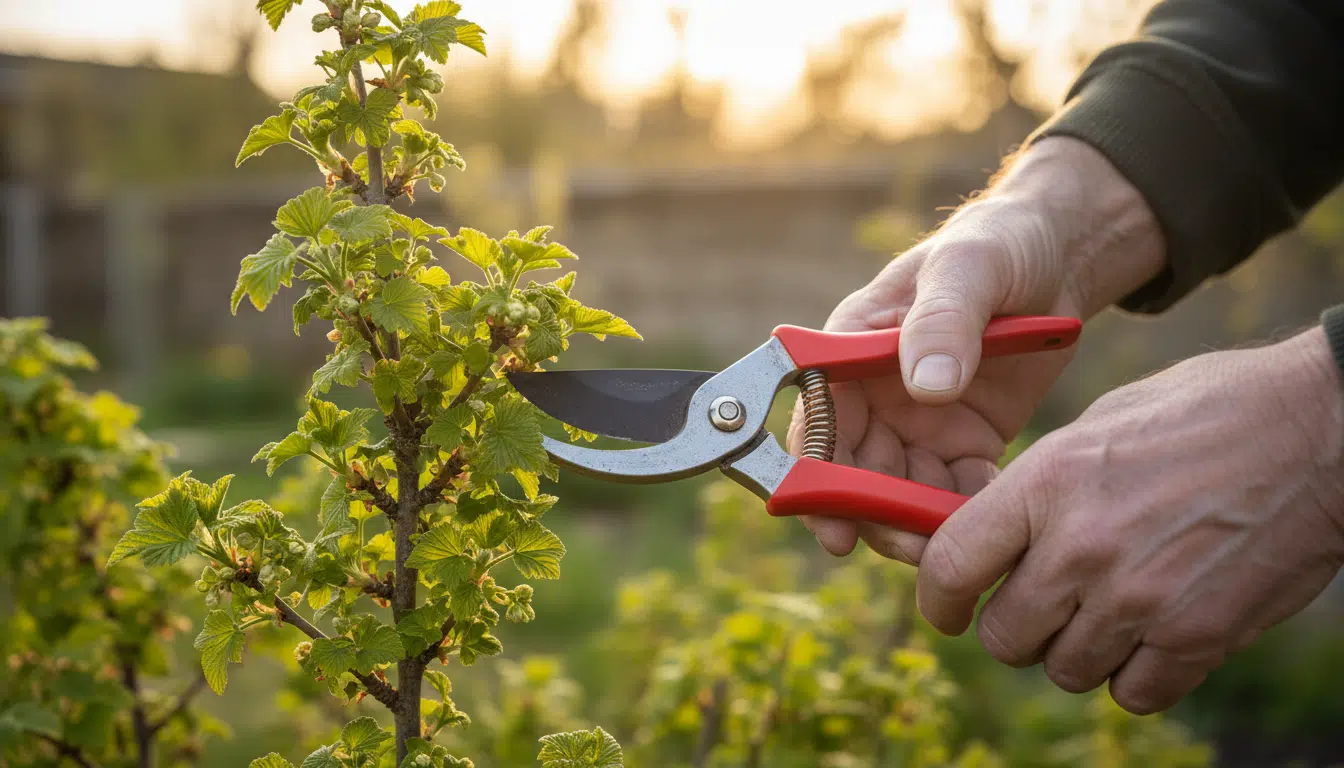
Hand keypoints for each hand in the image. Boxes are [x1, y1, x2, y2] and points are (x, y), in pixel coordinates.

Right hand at [787, 137, 1165, 560]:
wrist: (1059, 256)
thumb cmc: (997, 245)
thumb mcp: (969, 270)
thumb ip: (942, 324)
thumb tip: (924, 389)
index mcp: (850, 348)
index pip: (817, 420)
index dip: (815, 476)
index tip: (833, 525)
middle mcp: (873, 393)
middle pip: (853, 471)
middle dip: (873, 515)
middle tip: (910, 548)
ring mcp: (916, 422)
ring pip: (898, 492)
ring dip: (917, 524)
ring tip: (957, 545)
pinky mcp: (962, 442)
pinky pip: (953, 492)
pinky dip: (967, 513)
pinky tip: (996, 519)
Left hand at [917, 326, 1343, 713]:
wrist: (1320, 429)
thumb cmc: (1208, 411)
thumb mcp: (1101, 423)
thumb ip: (1042, 486)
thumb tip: (1000, 535)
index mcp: (1048, 481)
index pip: (952, 564)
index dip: (939, 597)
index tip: (947, 609)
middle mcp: (1082, 546)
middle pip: (1003, 637)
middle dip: (1012, 629)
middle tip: (1037, 608)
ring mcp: (1140, 598)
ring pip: (1064, 670)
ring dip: (1075, 651)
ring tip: (1104, 613)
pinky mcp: (1198, 637)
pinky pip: (1132, 691)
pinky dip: (1134, 675)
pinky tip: (1151, 637)